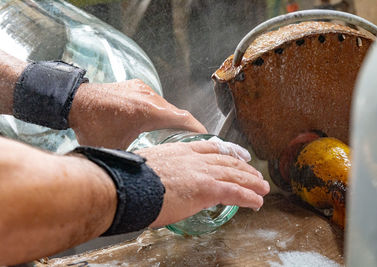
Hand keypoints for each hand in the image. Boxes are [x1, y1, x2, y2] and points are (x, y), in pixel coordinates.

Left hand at [69, 79, 206, 148]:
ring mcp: (143, 89)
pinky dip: (159, 110)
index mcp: (149, 112)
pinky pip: (154, 98)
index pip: (183, 119)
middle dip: (186, 126)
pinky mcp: (136, 85)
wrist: (74, 101)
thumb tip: (143, 175)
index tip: (208, 137)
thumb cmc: (92, 125)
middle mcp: (150, 97)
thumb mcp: (115, 149)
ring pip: (166, 105)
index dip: (198, 129)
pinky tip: (153, 121)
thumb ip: (133, 161)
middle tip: (192, 140)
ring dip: (170, 118)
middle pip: (177, 112)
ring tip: (173, 133)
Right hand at [135, 140, 269, 227]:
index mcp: (180, 151)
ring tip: (262, 188)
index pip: (210, 148)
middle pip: (227, 160)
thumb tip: (161, 181)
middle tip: (255, 174)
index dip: (227, 152)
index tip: (237, 154)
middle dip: (244, 168)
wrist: (127, 186)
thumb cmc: (130, 180)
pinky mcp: (206, 188)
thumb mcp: (149, 168)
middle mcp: (194, 158)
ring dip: (252, 182)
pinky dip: (248, 197)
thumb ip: (162, 171)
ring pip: (235, 175)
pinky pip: (234, 192)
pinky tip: (257, 201)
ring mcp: (202, 172)